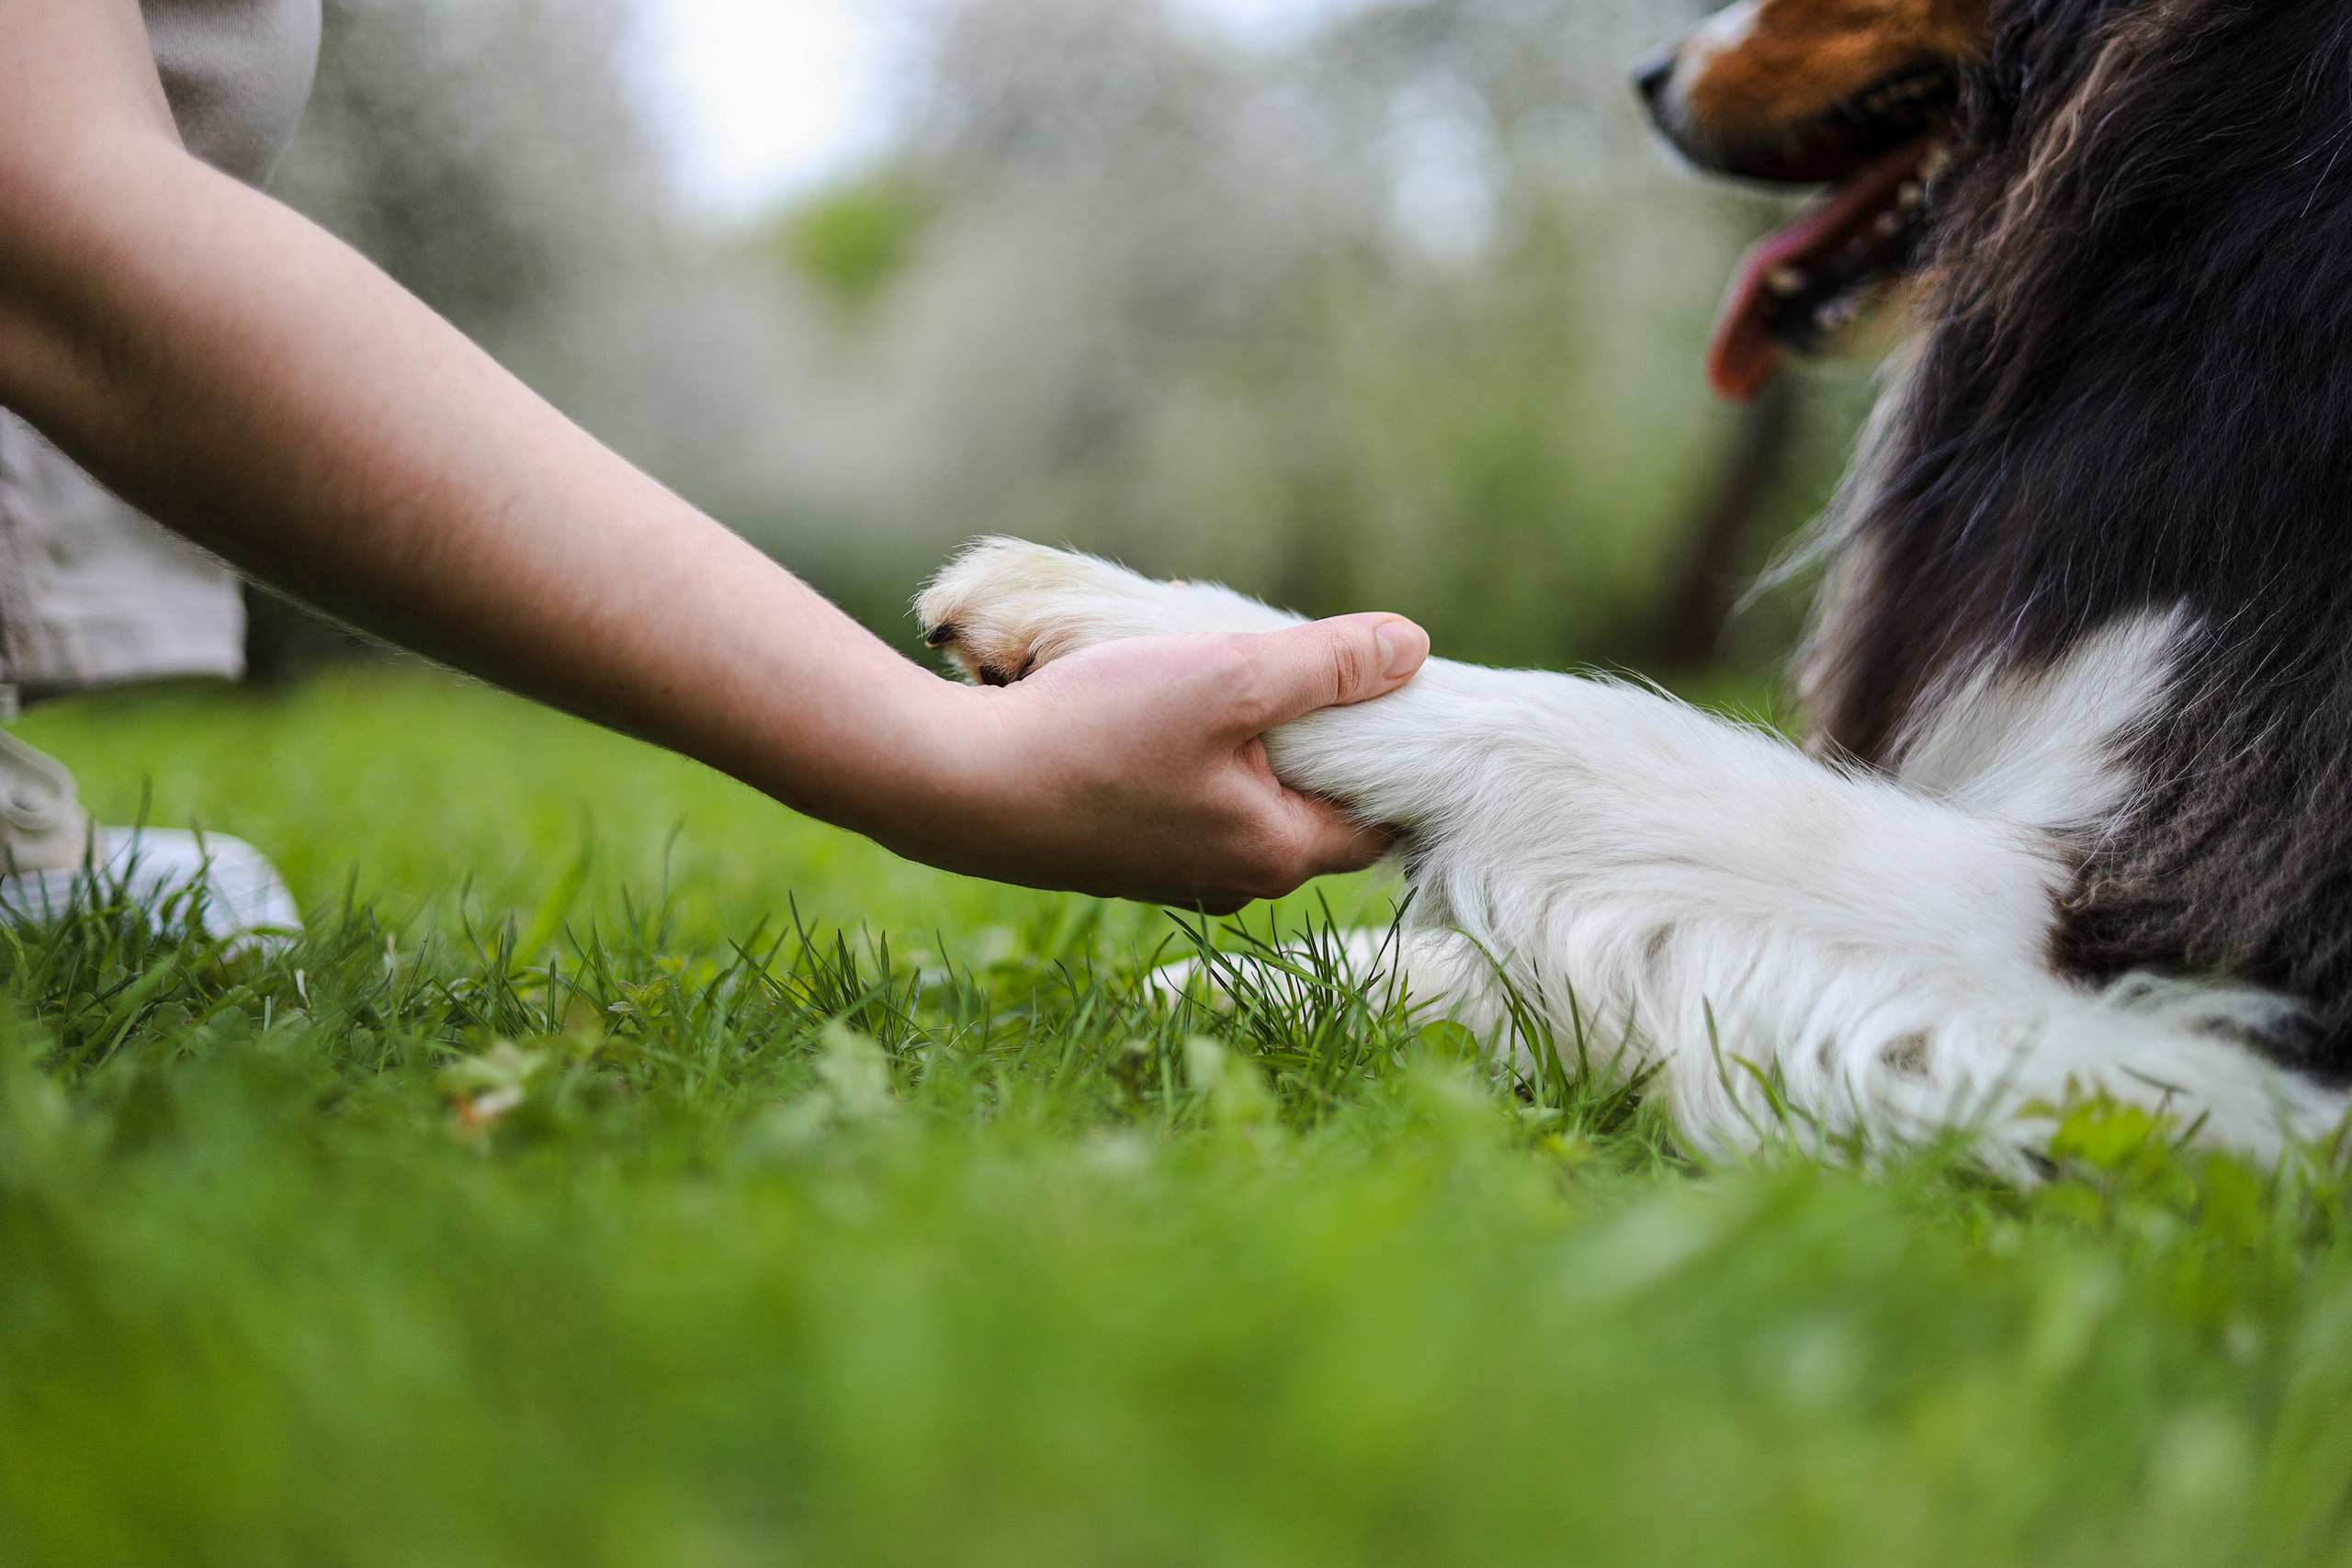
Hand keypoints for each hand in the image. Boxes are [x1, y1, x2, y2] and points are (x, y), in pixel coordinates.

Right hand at [880, 615, 1429, 909]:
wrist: (955, 783)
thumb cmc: (1095, 732)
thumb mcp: (1230, 676)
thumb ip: (1328, 666)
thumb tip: (1412, 648)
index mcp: (1275, 854)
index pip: (1376, 820)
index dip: (1387, 753)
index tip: (1375, 688)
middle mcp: (1231, 880)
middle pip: (1310, 808)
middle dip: (1314, 741)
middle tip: (1296, 665)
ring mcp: (1170, 872)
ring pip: (1244, 801)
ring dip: (1245, 744)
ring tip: (1217, 677)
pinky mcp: (1119, 853)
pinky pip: (1186, 800)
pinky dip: (1191, 755)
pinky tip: (1156, 704)